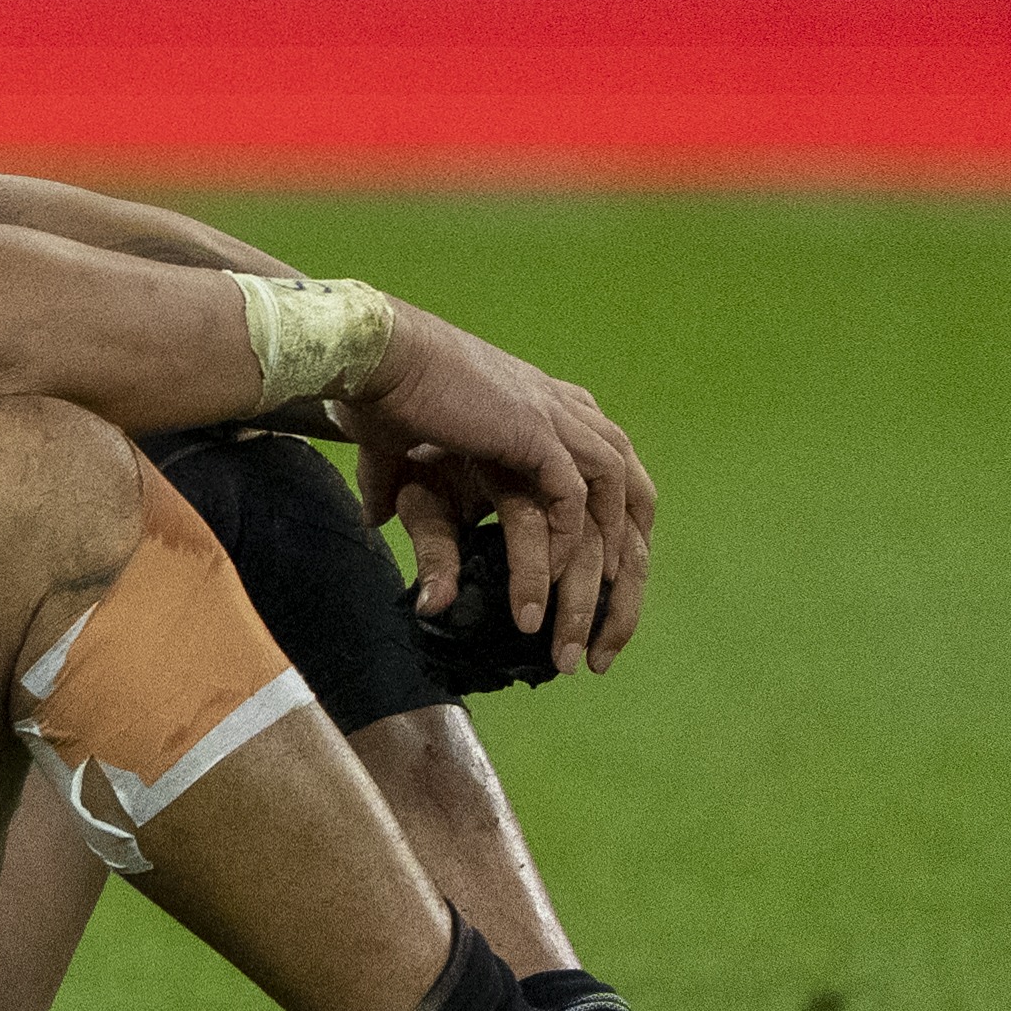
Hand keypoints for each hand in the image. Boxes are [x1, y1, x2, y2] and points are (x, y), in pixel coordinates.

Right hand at [335, 305, 655, 673]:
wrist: (376, 357)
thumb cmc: (389, 401)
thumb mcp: (414, 470)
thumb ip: (414, 512)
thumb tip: (383, 536)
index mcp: (559, 415)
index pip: (622, 490)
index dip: (618, 560)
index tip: (599, 624)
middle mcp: (572, 415)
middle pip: (634, 509)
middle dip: (624, 590)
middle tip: (601, 653)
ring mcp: (559, 419)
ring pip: (609, 514)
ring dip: (593, 587)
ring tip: (569, 643)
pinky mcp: (535, 429)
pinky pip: (571, 502)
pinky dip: (560, 553)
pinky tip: (539, 594)